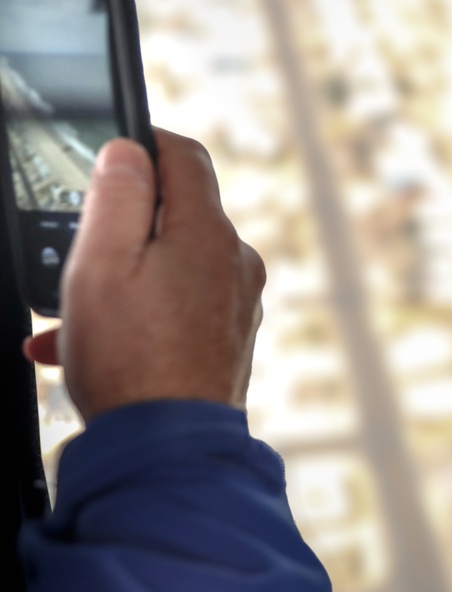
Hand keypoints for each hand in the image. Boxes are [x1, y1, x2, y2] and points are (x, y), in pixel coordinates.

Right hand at [23, 129, 265, 420]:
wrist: (169, 449)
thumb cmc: (131, 359)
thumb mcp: (102, 263)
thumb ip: (116, 196)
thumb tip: (129, 150)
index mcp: (208, 232)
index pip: (185, 156)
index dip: (146, 142)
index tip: (115, 149)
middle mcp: (235, 262)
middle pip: (179, 213)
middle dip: (123, 226)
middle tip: (79, 251)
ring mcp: (238, 302)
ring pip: (172, 266)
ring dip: (122, 280)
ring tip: (73, 317)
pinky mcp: (230, 337)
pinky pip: (180, 307)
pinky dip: (140, 314)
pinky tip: (92, 346)